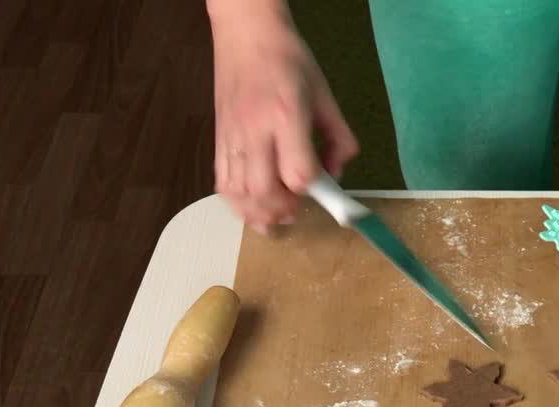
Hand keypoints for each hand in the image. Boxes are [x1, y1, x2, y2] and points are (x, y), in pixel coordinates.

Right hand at [210, 2, 357, 231]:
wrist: (247, 35)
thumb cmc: (290, 62)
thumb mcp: (327, 97)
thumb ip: (340, 140)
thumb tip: (336, 175)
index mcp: (287, 116)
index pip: (298, 172)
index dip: (310, 190)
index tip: (319, 190)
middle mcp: (256, 130)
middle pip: (264, 190)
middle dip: (282, 211)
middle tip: (296, 213)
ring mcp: (232, 137)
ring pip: (238, 192)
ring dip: (258, 214)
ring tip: (274, 220)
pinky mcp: (218, 139)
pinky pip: (222, 182)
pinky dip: (236, 203)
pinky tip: (251, 208)